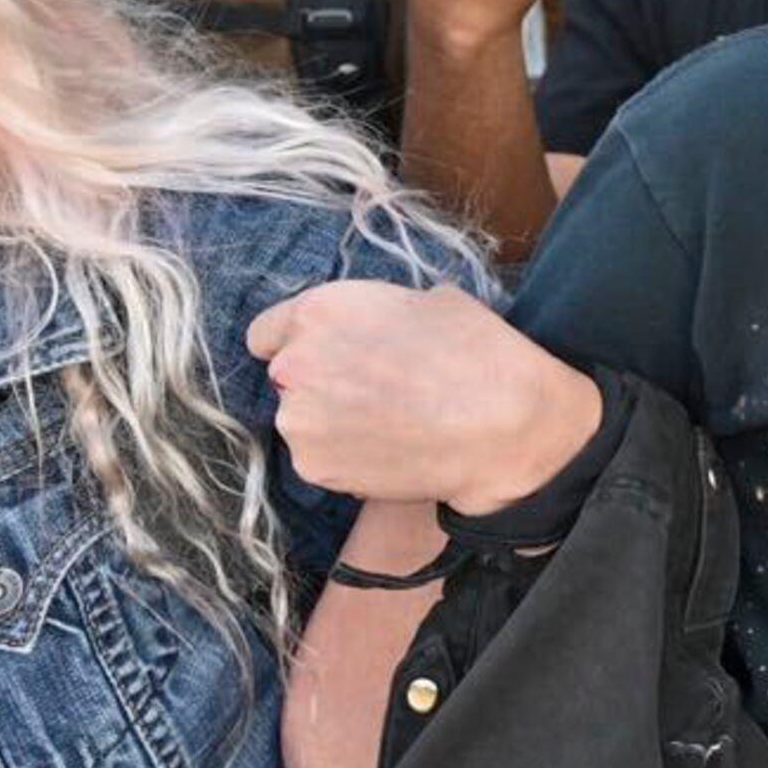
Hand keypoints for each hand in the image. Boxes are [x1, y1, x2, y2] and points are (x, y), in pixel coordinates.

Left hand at [247, 278, 601, 512]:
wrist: (502, 424)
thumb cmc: (476, 351)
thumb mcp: (427, 300)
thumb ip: (374, 314)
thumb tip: (373, 330)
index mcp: (319, 311)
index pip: (265, 333)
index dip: (298, 344)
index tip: (326, 357)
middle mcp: (295, 364)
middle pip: (286, 378)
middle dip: (320, 383)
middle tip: (373, 391)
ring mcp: (299, 421)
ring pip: (301, 421)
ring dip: (330, 423)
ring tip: (387, 425)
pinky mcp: (314, 468)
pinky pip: (318, 458)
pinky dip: (344, 457)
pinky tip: (388, 450)